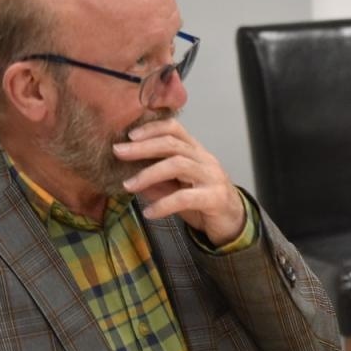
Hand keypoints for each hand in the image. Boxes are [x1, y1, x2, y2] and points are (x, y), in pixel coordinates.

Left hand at [116, 119, 245, 246]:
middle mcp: (205, 160)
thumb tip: (126, 175)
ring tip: (128, 185)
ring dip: (149, 174)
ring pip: (178, 165)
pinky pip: (185, 197)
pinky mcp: (215, 198)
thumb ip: (156, 180)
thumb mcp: (175, 188)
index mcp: (196, 152)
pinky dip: (163, 204)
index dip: (152, 128)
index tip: (129, 135)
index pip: (175, 129)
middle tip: (118, 152)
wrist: (232, 222)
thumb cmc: (202, 202)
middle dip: (143, 147)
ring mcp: (212, 177)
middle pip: (173, 144)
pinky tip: (149, 212)